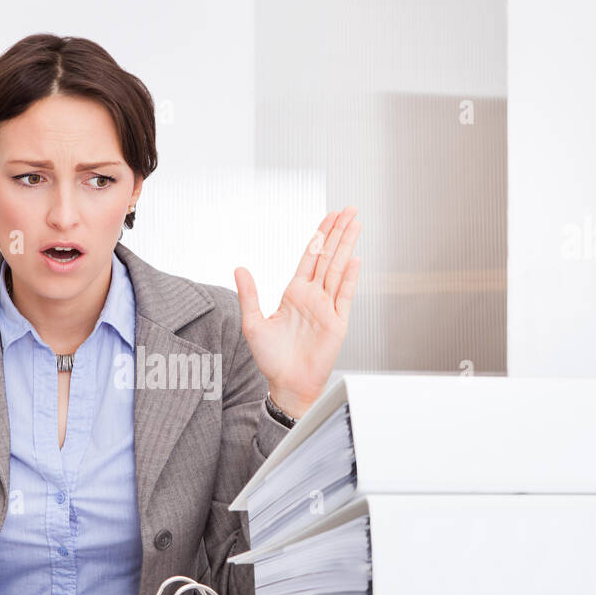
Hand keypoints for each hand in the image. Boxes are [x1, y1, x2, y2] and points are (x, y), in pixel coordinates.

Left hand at [234, 207, 361, 416]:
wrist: (287, 385)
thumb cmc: (271, 359)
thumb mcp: (253, 323)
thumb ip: (249, 295)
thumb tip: (239, 268)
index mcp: (294, 293)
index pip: (310, 256)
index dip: (320, 234)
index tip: (330, 216)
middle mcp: (313, 296)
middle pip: (328, 256)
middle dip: (339, 232)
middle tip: (349, 209)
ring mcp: (327, 308)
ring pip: (339, 270)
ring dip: (347, 247)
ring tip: (356, 224)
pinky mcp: (338, 323)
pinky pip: (345, 295)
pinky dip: (351, 277)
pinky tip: (355, 259)